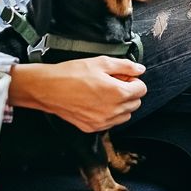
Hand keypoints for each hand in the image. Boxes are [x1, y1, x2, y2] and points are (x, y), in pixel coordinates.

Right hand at [7, 57, 146, 133]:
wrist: (48, 88)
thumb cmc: (72, 74)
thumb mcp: (101, 62)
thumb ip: (125, 66)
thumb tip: (140, 69)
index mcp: (118, 93)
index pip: (142, 89)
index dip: (134, 81)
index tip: (123, 77)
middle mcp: (113, 110)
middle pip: (135, 103)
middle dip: (129, 92)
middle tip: (113, 83)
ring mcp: (103, 122)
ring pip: (125, 115)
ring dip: (121, 105)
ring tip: (104, 93)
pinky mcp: (92, 128)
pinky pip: (111, 123)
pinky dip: (109, 114)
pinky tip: (96, 103)